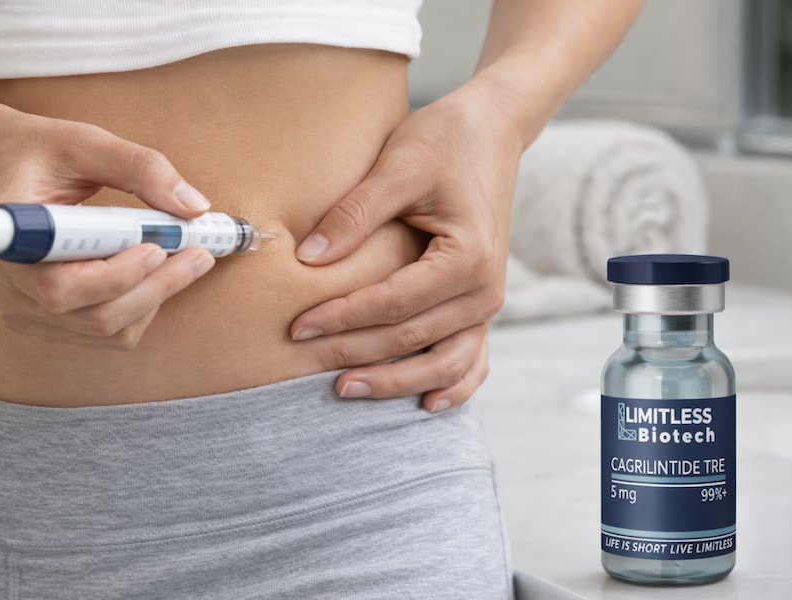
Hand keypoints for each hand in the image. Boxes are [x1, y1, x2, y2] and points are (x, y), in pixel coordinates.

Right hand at [0, 102, 215, 348]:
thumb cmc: (35, 154)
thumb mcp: (86, 142)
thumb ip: (141, 168)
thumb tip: (194, 207)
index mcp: (5, 238)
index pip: (60, 286)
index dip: (115, 276)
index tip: (158, 247)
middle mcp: (6, 285)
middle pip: (94, 316)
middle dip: (156, 287)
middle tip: (198, 255)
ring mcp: (23, 310)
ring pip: (105, 330)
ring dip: (154, 298)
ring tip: (183, 260)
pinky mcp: (43, 320)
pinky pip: (104, 331)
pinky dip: (139, 306)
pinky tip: (153, 273)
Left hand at [290, 84, 524, 410]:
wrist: (494, 130)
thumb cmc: (446, 141)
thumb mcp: (398, 166)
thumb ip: (355, 214)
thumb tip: (308, 259)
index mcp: (469, 257)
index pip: (393, 303)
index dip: (342, 317)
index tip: (297, 326)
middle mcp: (486, 290)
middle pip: (412, 339)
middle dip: (355, 353)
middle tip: (302, 360)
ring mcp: (489, 302)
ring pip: (443, 363)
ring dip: (395, 382)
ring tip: (345, 388)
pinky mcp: (482, 303)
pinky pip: (472, 359)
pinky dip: (451, 385)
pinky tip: (424, 404)